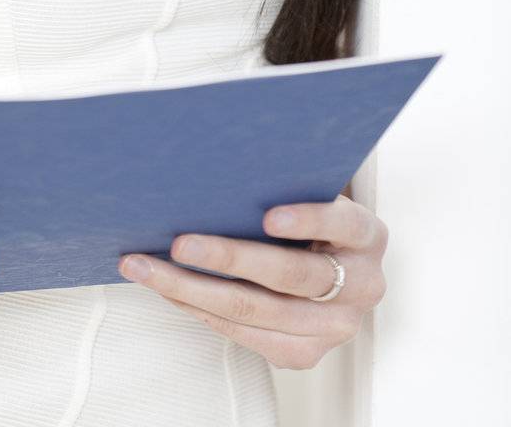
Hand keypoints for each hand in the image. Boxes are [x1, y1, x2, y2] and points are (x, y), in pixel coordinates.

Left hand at [118, 192, 387, 370]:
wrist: (335, 269)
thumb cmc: (308, 215)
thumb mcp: (311, 191)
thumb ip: (283, 180)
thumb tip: (215, 160)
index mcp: (366, 235)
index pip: (339, 223)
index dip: (306, 219)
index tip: (267, 215)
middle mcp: (362, 285)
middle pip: (289, 274)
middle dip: (227, 257)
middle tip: (179, 242)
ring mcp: (335, 327)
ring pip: (256, 310)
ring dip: (192, 288)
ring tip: (147, 267)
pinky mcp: (305, 353)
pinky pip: (244, 334)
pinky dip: (199, 309)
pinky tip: (168, 289)